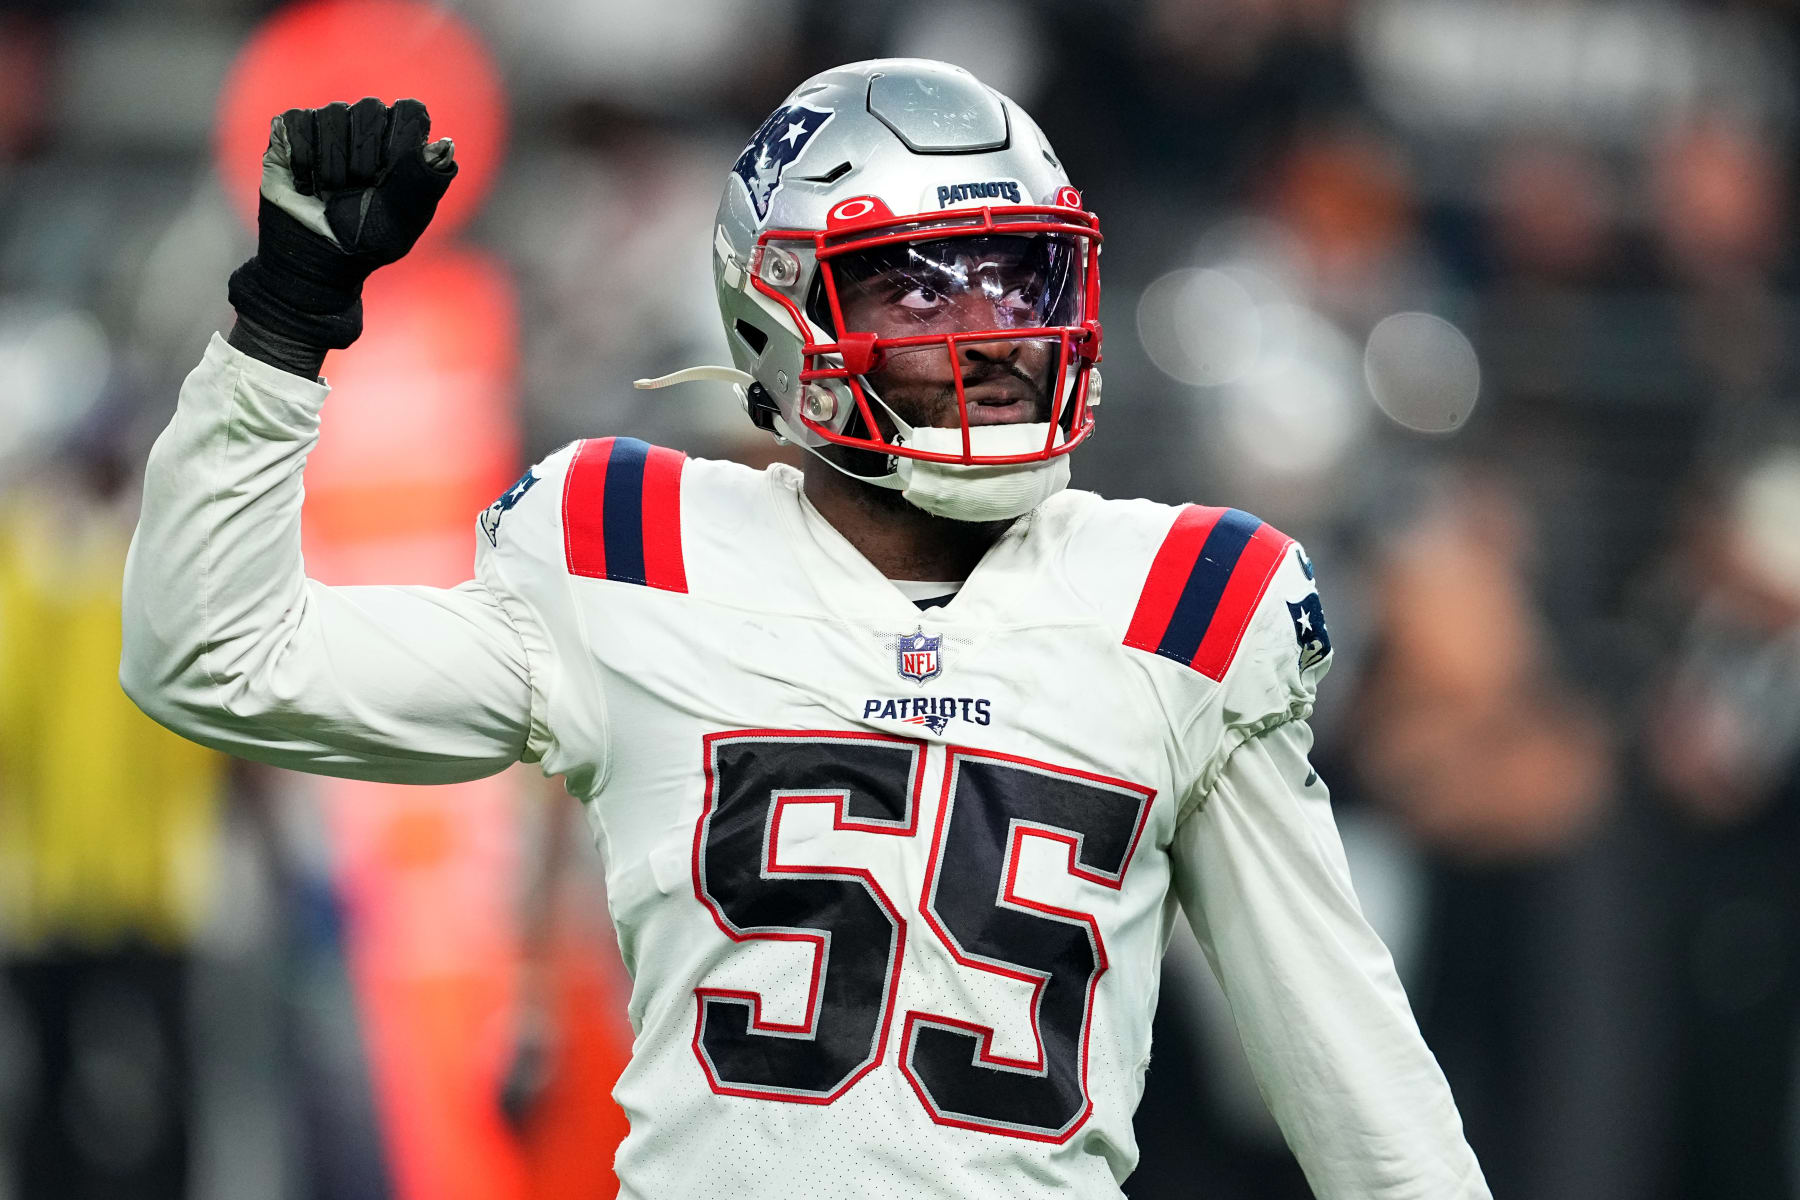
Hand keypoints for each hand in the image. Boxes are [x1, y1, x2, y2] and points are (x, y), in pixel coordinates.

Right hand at [228, 97, 456, 352]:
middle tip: (356, 189)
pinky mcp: (291, 133)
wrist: (316, 260)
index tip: (388, 178)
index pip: (410, 111)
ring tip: (330, 193)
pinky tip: (306, 186)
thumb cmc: (367, 241)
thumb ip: (425, 181)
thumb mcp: (404, 217)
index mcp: (400, 146)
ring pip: (332, 113)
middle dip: (363, 157)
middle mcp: (365, 130)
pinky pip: (297, 122)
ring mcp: (327, 128)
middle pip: (370, 109)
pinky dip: (302, 159)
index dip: (400, 141)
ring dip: (332, 163)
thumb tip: (445, 144)